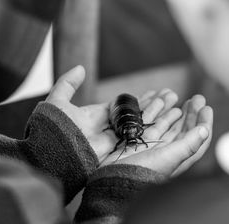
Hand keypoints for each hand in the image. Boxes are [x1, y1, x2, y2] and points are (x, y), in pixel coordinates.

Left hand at [46, 66, 178, 161]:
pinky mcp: (121, 146)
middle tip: (171, 95)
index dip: (138, 99)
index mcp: (97, 115)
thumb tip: (81, 68)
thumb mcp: (57, 99)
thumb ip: (68, 82)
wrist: (54, 150)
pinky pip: (140, 133)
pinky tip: (169, 115)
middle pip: (135, 113)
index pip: (122, 106)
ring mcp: (116, 137)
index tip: (155, 91)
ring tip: (174, 101)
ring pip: (141, 122)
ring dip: (158, 112)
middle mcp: (109, 127)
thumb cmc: (53, 127)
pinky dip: (154, 124)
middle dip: (153, 104)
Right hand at [102, 95, 212, 177]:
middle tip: (197, 98)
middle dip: (193, 114)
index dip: (204, 123)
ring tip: (185, 100)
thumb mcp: (168, 158)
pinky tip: (166, 108)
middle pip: (186, 131)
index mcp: (179, 159)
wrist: (114, 179)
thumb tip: (205, 130)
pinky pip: (157, 126)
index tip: (206, 107)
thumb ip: (188, 145)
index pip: (199, 139)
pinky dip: (163, 116)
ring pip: (172, 127)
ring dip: (180, 113)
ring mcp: (156, 148)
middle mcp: (169, 153)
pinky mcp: (142, 143)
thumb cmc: (143, 172)